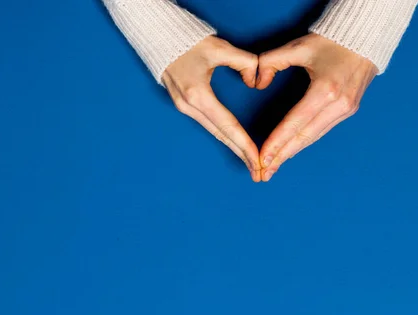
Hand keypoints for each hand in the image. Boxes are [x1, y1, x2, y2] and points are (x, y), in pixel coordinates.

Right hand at [162, 36, 261, 181]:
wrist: (159, 38)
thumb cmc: (188, 41)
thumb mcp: (220, 48)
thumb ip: (245, 62)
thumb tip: (255, 80)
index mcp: (198, 95)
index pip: (228, 126)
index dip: (245, 145)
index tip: (258, 161)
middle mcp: (189, 106)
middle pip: (221, 135)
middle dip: (241, 154)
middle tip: (258, 173)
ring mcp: (184, 106)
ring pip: (213, 131)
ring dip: (232, 146)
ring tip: (249, 160)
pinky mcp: (183, 102)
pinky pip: (207, 124)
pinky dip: (222, 134)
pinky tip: (232, 141)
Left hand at [256, 33, 377, 181]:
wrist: (367, 36)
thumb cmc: (331, 40)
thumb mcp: (298, 46)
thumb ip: (270, 62)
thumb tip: (256, 83)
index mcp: (325, 90)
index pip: (294, 123)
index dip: (277, 142)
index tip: (262, 157)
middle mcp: (338, 105)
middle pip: (304, 137)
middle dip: (282, 156)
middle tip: (264, 173)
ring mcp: (346, 109)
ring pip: (314, 137)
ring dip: (293, 152)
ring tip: (274, 166)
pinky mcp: (348, 110)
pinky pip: (322, 130)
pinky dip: (305, 142)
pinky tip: (292, 150)